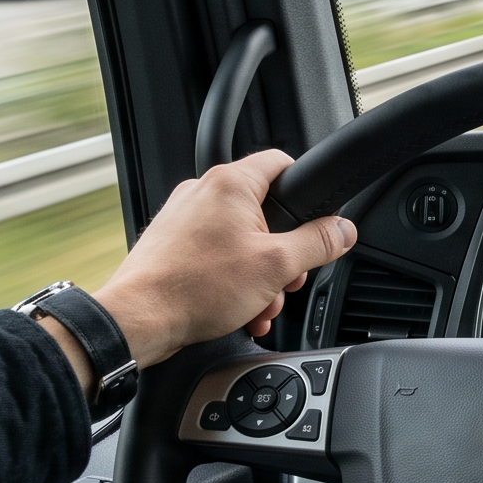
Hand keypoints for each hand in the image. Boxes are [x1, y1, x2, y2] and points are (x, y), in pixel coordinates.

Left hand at [86, 150, 353, 368]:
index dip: (307, 191)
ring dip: (259, 274)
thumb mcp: (277, 266)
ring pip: (240, 239)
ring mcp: (183, 218)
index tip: (317, 218)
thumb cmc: (195, 288)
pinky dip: (232, 280)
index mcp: (230, 185)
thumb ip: (318, 243)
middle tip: (286, 279)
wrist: (138, 319)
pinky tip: (239, 309)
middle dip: (283, 252)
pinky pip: (215, 256)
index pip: (282, 163)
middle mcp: (203, 193)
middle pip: (265, 211)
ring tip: (258, 304)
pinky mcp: (171, 244)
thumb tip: (343, 230)